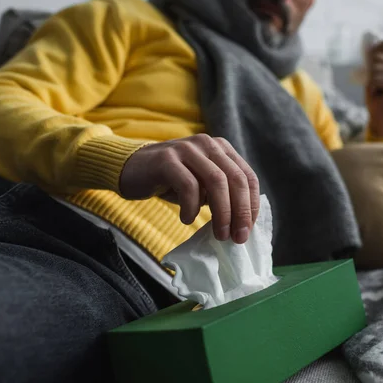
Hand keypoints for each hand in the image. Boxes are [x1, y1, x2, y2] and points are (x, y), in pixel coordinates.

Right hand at [120, 134, 259, 243]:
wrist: (131, 168)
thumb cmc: (171, 181)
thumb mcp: (202, 185)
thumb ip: (222, 194)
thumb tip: (243, 224)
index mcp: (222, 149)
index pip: (248, 177)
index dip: (251, 205)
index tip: (248, 230)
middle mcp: (208, 144)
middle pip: (235, 179)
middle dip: (240, 212)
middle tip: (237, 237)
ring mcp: (188, 149)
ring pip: (216, 182)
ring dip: (222, 213)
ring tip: (218, 234)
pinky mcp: (167, 159)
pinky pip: (188, 186)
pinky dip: (192, 207)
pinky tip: (186, 219)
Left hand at [364, 41, 382, 136]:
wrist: (382, 115)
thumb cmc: (377, 95)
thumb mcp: (372, 74)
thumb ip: (372, 59)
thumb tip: (370, 46)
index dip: (372, 52)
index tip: (368, 66)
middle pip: (377, 56)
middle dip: (369, 71)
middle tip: (375, 85)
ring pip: (375, 68)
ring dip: (371, 80)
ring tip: (378, 90)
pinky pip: (376, 78)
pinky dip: (373, 87)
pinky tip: (380, 93)